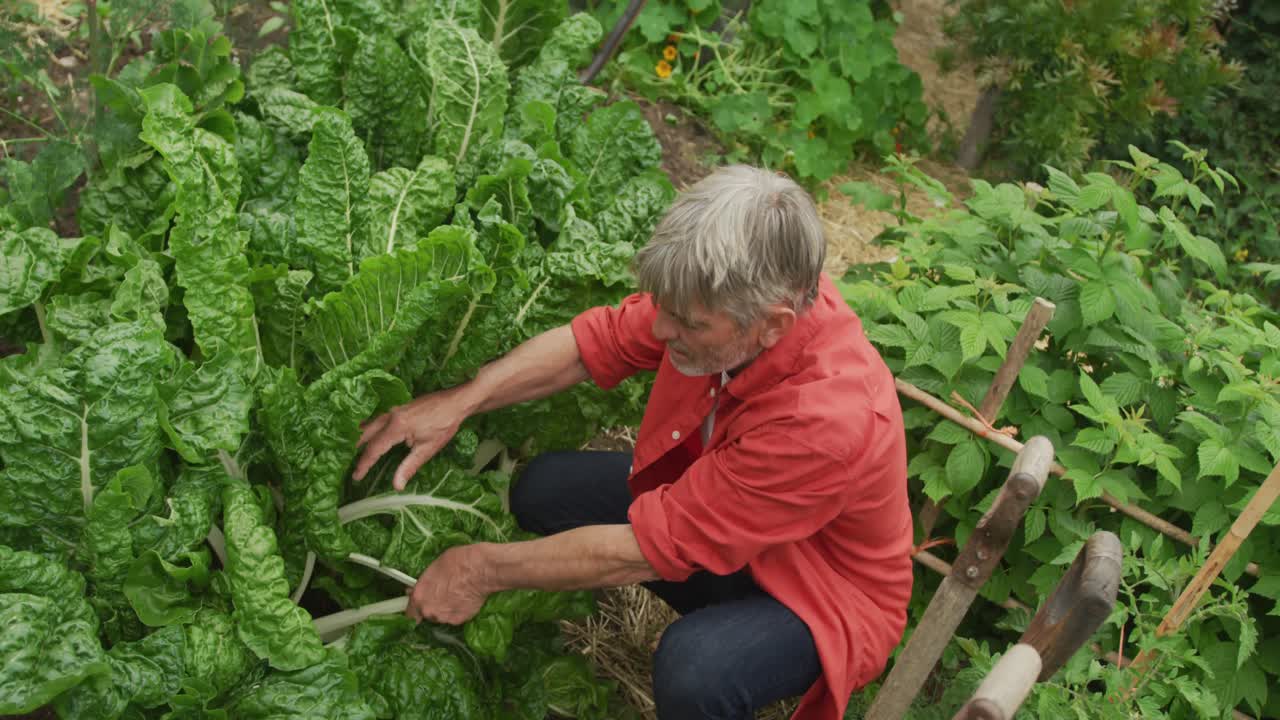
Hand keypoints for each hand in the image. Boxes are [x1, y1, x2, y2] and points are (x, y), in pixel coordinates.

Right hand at [353, 389, 469, 489]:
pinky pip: (377, 419)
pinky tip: (368, 433)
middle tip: (346, 464)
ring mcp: (394, 409)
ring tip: (351, 450)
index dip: (364, 464)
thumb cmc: (444, 424)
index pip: (374, 449)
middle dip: (355, 449)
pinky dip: (369, 428)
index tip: (355, 476)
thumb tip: (396, 486)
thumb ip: (409, 467)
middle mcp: (390, 416)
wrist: (456, 401)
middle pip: (366, 434)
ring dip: (360, 437)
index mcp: (396, 427)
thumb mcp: (428, 449)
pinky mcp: (399, 408)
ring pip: (370, 424)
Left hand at [405, 545, 491, 625]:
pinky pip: (456, 617)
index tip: (419, 605)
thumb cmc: (457, 562)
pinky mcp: (459, 620)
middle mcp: (428, 610)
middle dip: (433, 606)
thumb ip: (426, 583)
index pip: (409, 613)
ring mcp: (444, 617)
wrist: (480, 569)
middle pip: (427, 613)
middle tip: (443, 594)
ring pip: (442, 616)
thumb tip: (424, 589)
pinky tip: (465, 599)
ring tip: (457, 595)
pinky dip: (459, 611)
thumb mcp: (434, 567)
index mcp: (419, 596)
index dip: (415, 609)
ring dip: (446, 609)